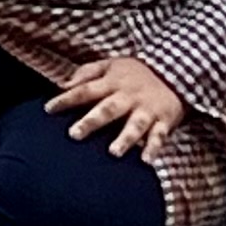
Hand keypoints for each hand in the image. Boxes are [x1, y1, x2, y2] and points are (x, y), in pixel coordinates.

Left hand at [46, 54, 187, 160]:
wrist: (177, 69)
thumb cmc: (136, 72)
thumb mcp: (111, 64)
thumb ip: (86, 73)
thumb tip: (62, 85)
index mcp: (112, 82)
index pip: (85, 90)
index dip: (66, 99)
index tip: (47, 110)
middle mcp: (128, 96)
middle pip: (108, 109)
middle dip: (91, 122)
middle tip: (74, 135)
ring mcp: (146, 109)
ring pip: (135, 124)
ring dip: (125, 138)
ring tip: (114, 153)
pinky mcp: (164, 120)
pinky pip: (159, 135)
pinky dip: (153, 148)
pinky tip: (146, 161)